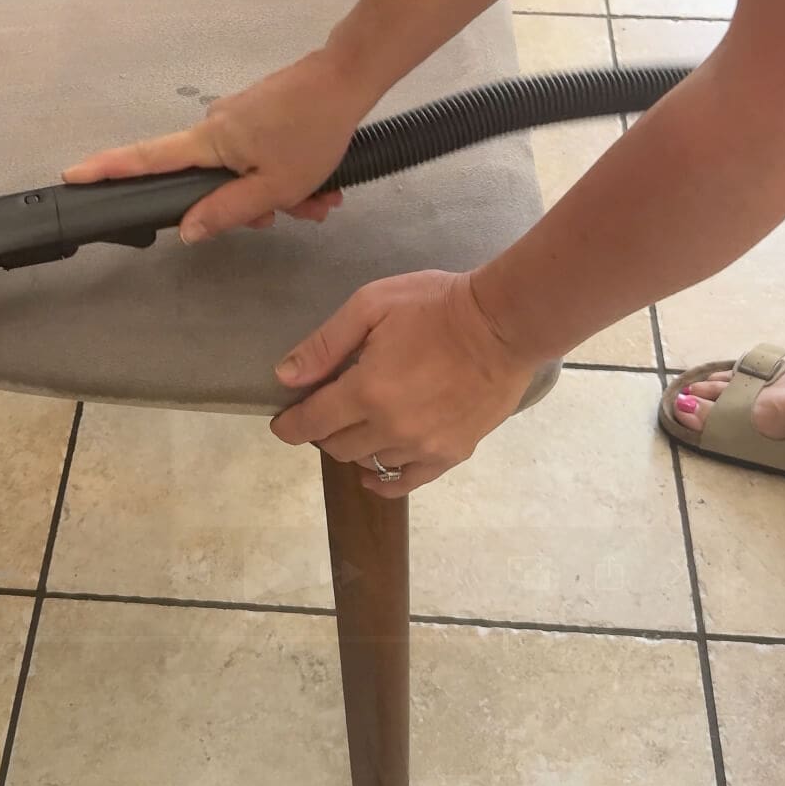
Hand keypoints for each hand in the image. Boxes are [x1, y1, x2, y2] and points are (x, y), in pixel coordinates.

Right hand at [63, 49, 371, 242]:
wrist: (348, 78)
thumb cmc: (311, 130)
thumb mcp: (274, 185)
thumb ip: (228, 211)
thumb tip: (187, 229)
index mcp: (210, 142)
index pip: (147, 159)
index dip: (109, 169)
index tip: (73, 174)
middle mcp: (216, 125)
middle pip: (213, 179)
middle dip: (254, 204)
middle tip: (299, 210)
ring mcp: (240, 117)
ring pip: (247, 171)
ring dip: (281, 190)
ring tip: (322, 197)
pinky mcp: (262, 113)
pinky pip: (264, 154)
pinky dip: (289, 172)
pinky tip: (324, 181)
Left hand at [270, 270, 538, 495]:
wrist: (503, 324)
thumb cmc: (435, 305)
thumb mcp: (372, 304)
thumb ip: (326, 343)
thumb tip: (286, 377)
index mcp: (367, 391)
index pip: (313, 422)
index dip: (290, 425)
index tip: (281, 422)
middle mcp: (391, 428)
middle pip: (337, 446)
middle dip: (322, 430)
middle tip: (325, 409)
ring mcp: (423, 447)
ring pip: (369, 462)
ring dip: (354, 446)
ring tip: (357, 423)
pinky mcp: (452, 454)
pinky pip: (407, 481)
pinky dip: (384, 480)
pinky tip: (374, 473)